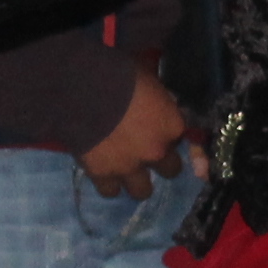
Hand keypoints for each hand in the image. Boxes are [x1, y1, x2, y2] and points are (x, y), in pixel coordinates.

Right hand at [78, 63, 193, 199]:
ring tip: (124, 171)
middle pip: (170, 170)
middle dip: (159, 163)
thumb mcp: (149, 79)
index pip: (184, 139)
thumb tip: (160, 99)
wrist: (84, 89)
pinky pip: (110, 191)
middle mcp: (157, 151)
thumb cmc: (119, 75)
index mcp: (172, 125)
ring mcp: (130, 167)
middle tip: (145, 153)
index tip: (161, 131)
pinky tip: (102, 173)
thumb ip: (158, 97)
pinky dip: (107, 184)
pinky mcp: (103, 175)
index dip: (170, 135)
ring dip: (136, 182)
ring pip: (142, 191)